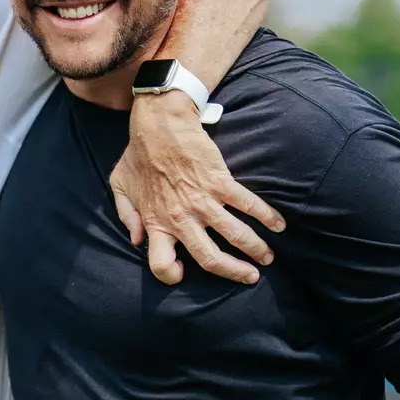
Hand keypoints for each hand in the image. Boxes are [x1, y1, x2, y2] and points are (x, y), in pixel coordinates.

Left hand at [111, 91, 285, 285]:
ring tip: (268, 257)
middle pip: (209, 259)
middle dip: (234, 272)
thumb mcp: (120, 187)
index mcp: (155, 223)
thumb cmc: (137, 155)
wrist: (158, 123)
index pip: (160, 264)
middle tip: (250, 276)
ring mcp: (202, 201)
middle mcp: (180, 218)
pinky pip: (247, 204)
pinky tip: (279, 224)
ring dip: (255, 249)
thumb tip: (137, 241)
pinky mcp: (219, 182)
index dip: (170, 274)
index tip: (183, 271)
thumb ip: (127, 216)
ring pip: (235, 235)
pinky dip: (267, 216)